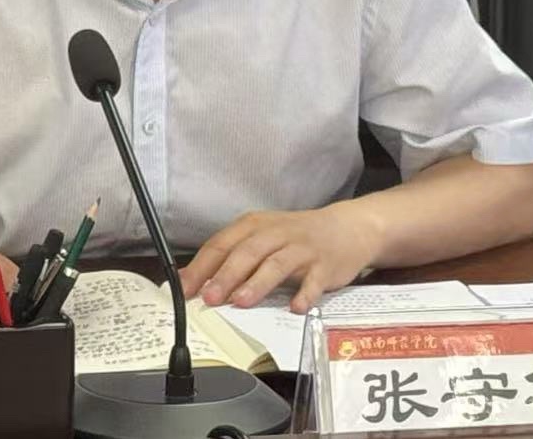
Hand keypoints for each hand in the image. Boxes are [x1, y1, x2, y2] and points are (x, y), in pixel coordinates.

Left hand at [179, 202, 377, 313]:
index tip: (186, 289)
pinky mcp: (325, 265)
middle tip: (210, 298)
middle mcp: (276, 233)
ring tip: (241, 301)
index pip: (222, 244)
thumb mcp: (262, 238)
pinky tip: (295, 307)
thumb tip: (194, 280)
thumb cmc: (295, 237)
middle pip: (247, 252)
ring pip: (276, 264)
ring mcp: (302, 248)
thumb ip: (231, 257)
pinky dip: (304, 294)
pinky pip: (314, 281)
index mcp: (255, 225)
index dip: (202, 267)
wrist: (345, 228)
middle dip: (226, 276)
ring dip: (258, 282)